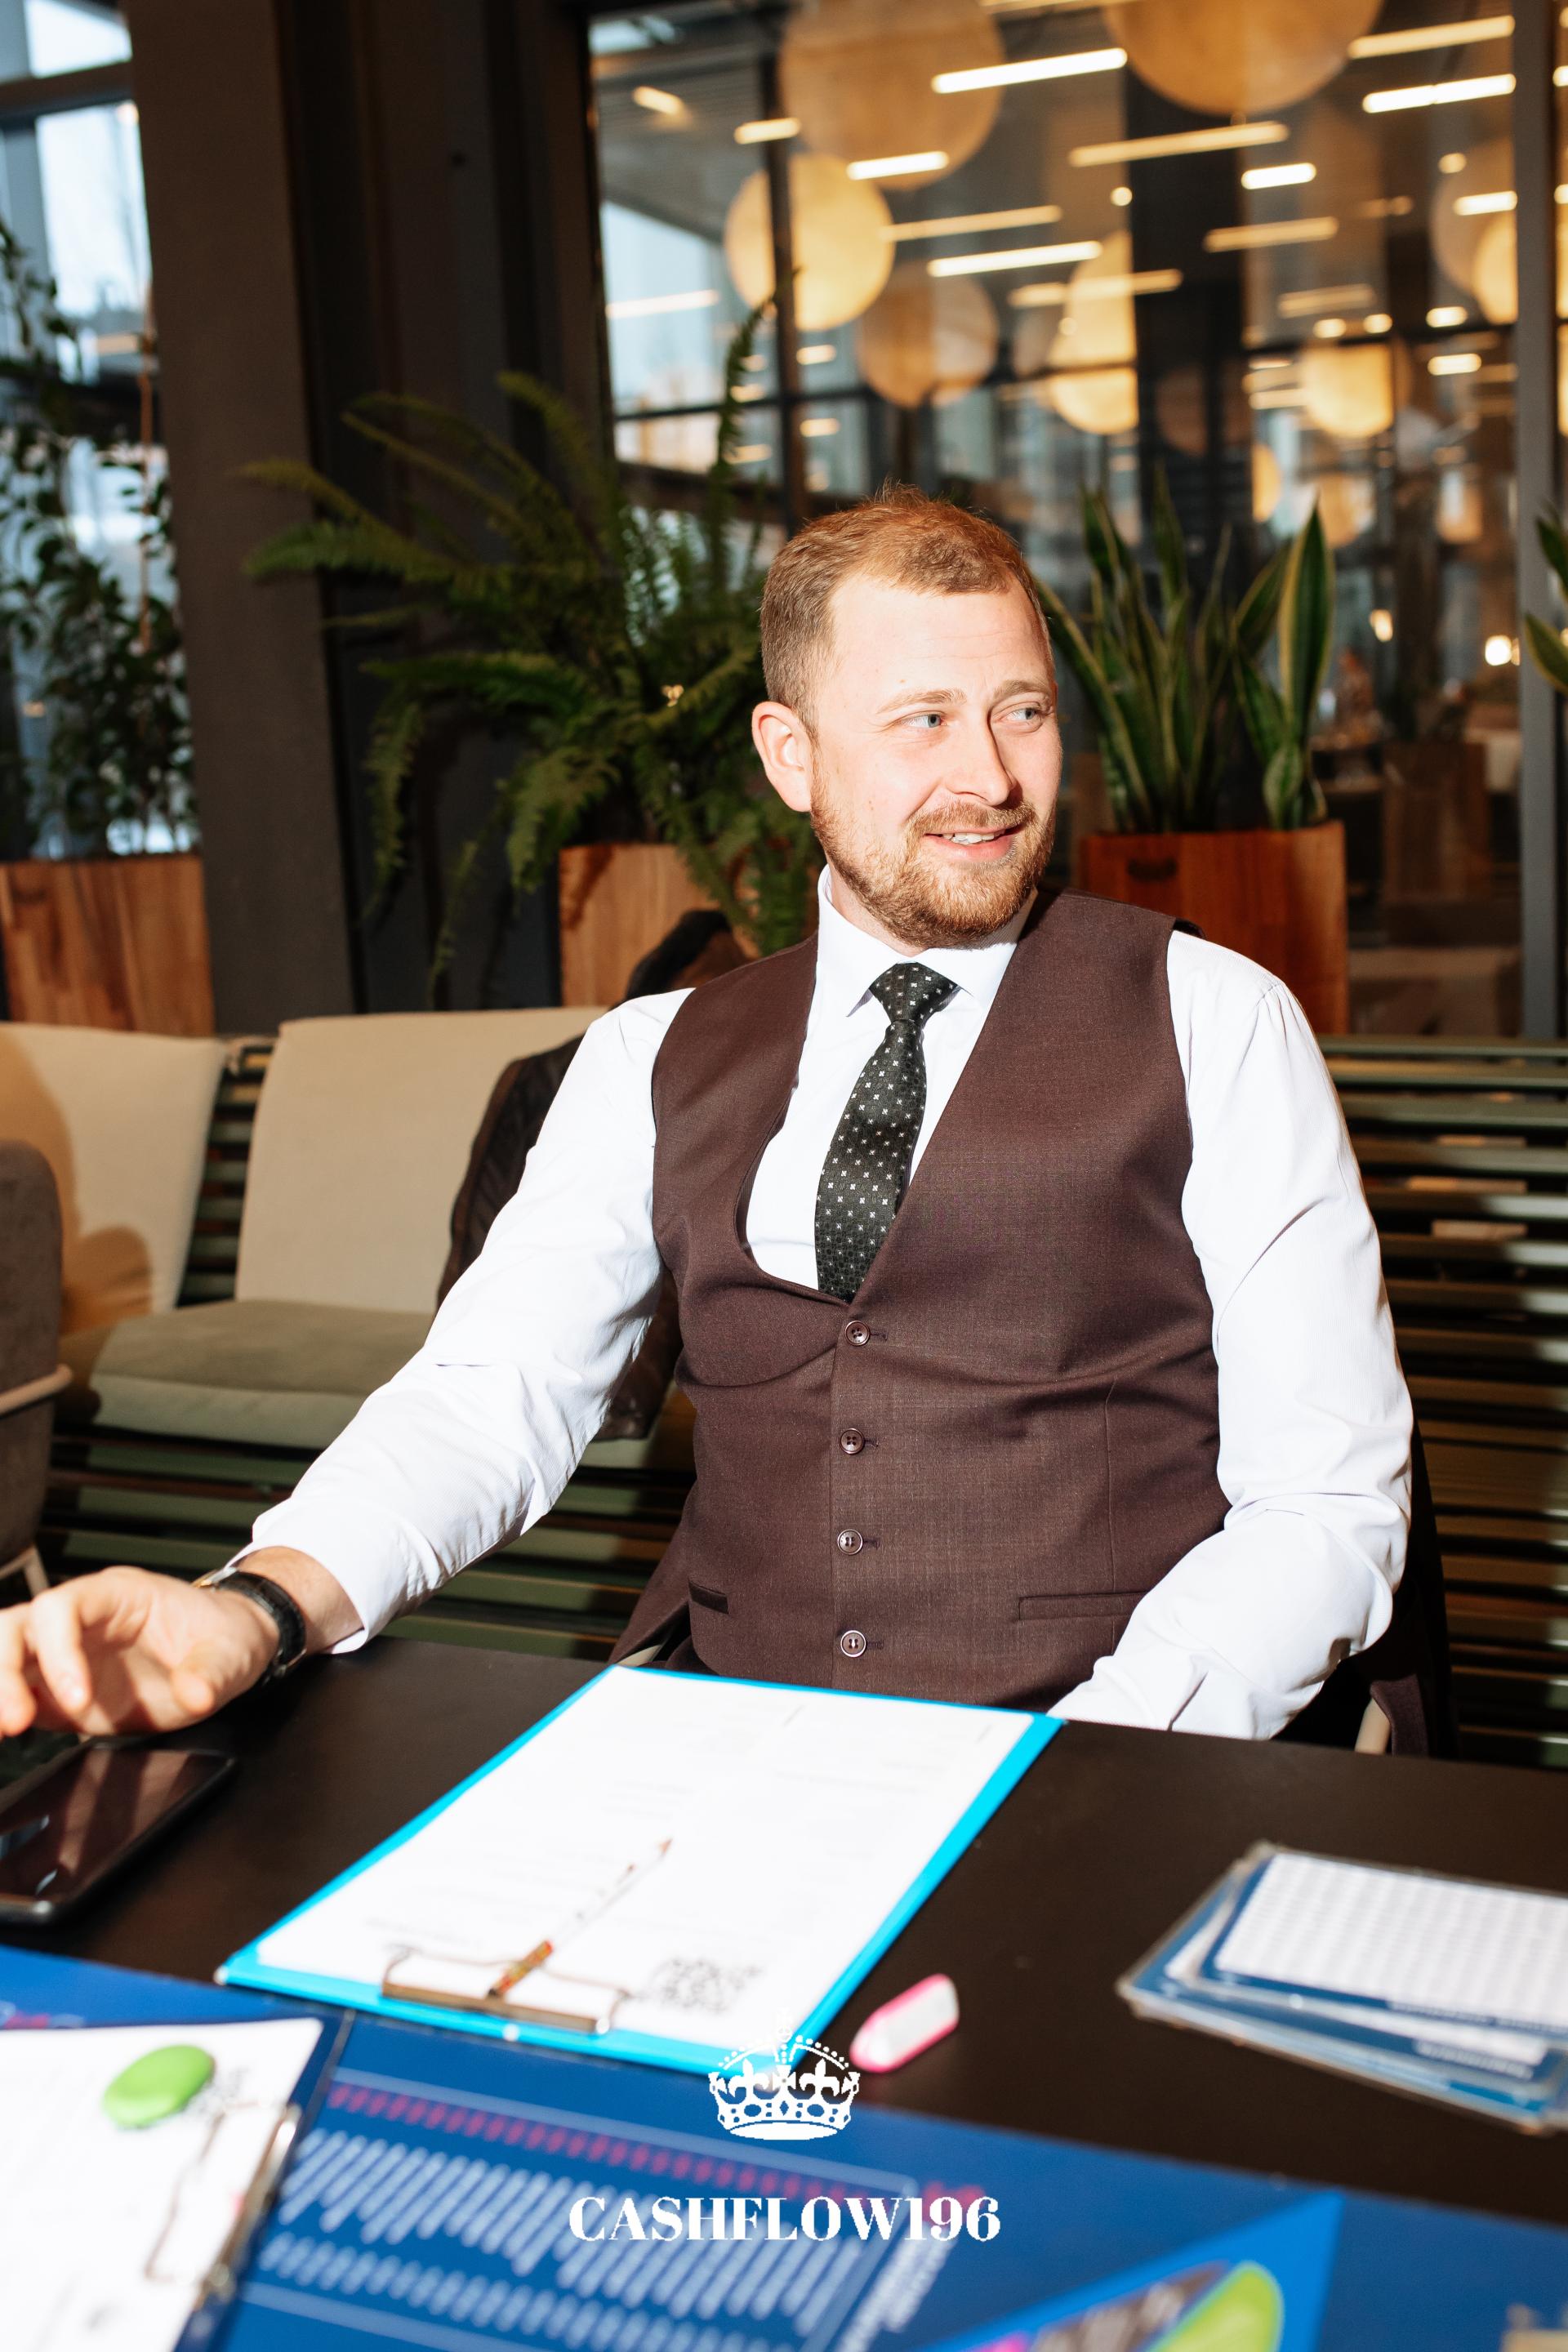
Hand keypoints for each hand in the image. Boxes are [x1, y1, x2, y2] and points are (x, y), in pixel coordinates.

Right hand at [0, 1567, 279, 1738]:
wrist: (228, 1649)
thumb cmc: (222, 1634)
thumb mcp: (230, 1652)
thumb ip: (210, 1673)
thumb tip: (194, 1695)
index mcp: (117, 1595)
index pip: (61, 1607)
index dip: (58, 1650)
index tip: (77, 1699)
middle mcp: (80, 1620)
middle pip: (16, 1628)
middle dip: (5, 1672)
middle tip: (16, 1721)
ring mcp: (64, 1655)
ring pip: (5, 1654)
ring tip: (3, 1730)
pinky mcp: (59, 1692)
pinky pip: (17, 1693)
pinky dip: (4, 1709)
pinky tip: (3, 1733)